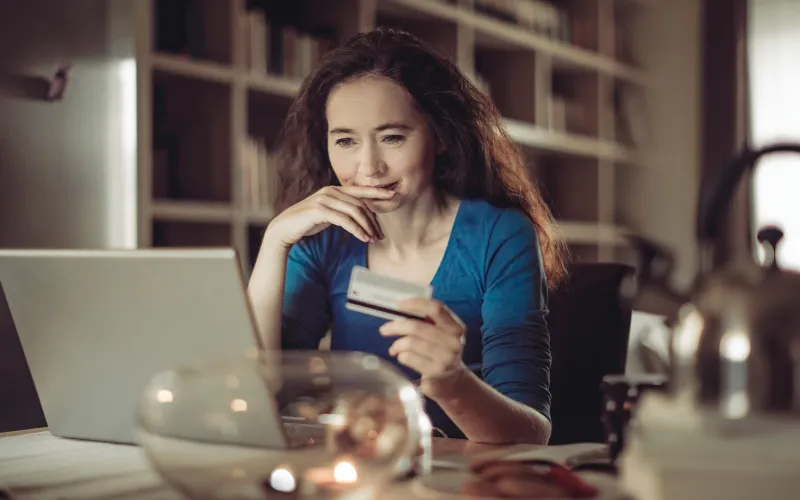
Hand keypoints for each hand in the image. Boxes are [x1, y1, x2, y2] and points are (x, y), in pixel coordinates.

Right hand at [266, 186, 395, 247]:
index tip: (392, 194)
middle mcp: (330, 191)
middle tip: (380, 236)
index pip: (360, 190)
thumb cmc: (308, 222)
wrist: (285, 228)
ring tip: (373, 239)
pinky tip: (363, 238)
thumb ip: (343, 210)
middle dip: (373, 221)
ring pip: (354, 211)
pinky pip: (344, 220)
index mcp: (334, 190)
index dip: (377, 191)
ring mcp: (324, 199)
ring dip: (366, 227)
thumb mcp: (328, 213)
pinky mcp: (319, 210)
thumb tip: (362, 216)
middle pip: (360, 204)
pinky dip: (356, 230)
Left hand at [379, 297, 466, 399]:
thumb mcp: (441, 334)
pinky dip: (401, 356)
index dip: (416, 304)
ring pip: (410, 343)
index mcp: (456, 327)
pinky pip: (409, 357)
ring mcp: (445, 358)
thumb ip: (427, 321)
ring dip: (397, 345)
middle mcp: (454, 341)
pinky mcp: (435, 371)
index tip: (399, 305)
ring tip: (394, 348)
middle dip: (396, 326)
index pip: (435, 309)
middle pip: (417, 327)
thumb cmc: (441, 351)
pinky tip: (403, 358)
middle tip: (384, 329)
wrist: (452, 381)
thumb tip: (400, 310)